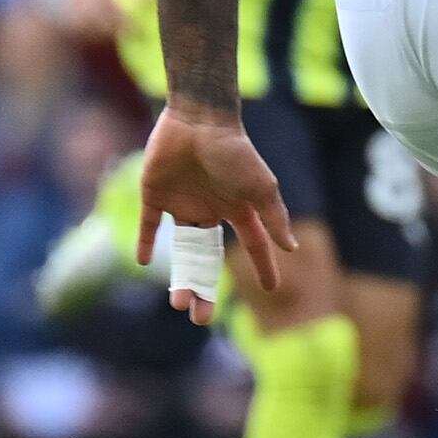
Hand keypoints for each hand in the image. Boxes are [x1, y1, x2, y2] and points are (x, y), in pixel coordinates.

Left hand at [137, 102, 295, 321]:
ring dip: (180, 277)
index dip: (264, 266)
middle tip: (201, 318)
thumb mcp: (260, 187)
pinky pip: (150, 226)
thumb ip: (274, 217)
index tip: (273, 289)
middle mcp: (210, 210)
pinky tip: (145, 262)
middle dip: (206, 289)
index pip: (253, 245)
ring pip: (180, 250)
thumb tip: (292, 249)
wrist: (198, 119)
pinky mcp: (156, 195)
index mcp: (237, 209)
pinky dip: (146, 244)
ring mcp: (183, 203)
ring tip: (178, 303)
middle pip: (208, 259)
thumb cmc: (234, 151)